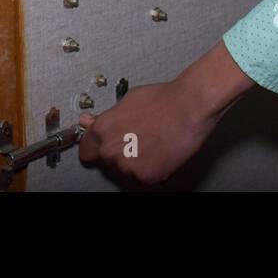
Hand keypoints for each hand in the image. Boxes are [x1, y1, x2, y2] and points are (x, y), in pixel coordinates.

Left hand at [76, 78, 220, 185]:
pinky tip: (163, 151)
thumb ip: (107, 116)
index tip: (104, 147)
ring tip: (155, 142)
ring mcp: (128, 166)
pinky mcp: (146, 177)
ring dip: (137, 162)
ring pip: (127, 170)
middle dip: (121, 153)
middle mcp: (110, 150)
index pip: (86, 150)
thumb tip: (88, 121)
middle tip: (140, 139)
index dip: (96, 147)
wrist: (190, 107)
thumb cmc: (163, 99)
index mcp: (102, 130)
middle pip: (108, 161)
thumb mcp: (128, 100)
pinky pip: (145, 177)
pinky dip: (154, 168)